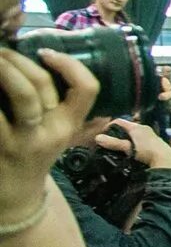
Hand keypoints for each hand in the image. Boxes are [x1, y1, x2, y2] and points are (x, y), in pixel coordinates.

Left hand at [0, 47, 98, 220]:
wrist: (16, 195)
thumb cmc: (36, 156)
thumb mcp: (60, 136)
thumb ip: (68, 110)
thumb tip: (63, 71)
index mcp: (70, 125)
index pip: (87, 89)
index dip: (69, 65)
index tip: (46, 52)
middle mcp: (54, 131)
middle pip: (43, 84)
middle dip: (18, 59)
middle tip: (2, 51)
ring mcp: (27, 139)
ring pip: (23, 94)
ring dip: (4, 69)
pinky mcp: (3, 145)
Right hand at [94, 118, 170, 169]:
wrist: (166, 159)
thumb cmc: (146, 151)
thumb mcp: (128, 147)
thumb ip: (114, 143)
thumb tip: (97, 138)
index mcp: (137, 127)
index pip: (119, 121)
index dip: (109, 125)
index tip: (103, 134)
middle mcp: (144, 128)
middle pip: (127, 127)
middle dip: (118, 133)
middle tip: (110, 141)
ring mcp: (150, 134)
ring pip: (134, 134)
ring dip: (126, 139)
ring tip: (120, 147)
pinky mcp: (154, 142)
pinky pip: (140, 139)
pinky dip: (134, 142)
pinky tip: (132, 150)